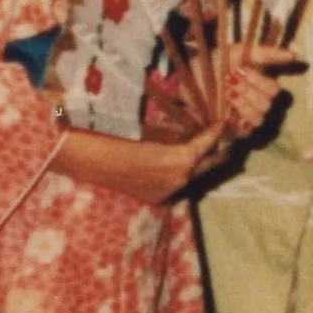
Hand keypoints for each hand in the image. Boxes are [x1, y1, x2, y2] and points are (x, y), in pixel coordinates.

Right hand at [54, 120, 235, 206]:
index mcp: (179, 160)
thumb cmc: (118, 133)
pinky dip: (181, 170)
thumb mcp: (152, 126)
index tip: (224, 121)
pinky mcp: (157, 197)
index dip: (217, 131)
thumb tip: (192, 115)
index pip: (208, 144)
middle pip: (209, 164)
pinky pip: (177, 182)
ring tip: (205, 146)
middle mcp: (179, 179)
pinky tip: (179, 159)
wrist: (88, 159)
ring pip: (193, 174)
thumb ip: (176, 128)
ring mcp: (168, 190)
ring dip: (199, 161)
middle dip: (216, 149)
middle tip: (223, 135)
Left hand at [218, 44, 301, 140]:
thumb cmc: (214, 63)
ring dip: (243, 101)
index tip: (240, 69)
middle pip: (268, 104)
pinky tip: (227, 103)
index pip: (275, 91)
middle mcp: (256, 103)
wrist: (190, 76)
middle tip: (230, 79)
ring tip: (228, 91)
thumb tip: (294, 56)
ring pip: (259, 116)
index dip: (259, 80)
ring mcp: (246, 118)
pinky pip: (247, 129)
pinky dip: (238, 114)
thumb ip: (267, 54)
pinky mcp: (235, 131)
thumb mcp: (240, 53)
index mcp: (260, 85)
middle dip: (249, 89)